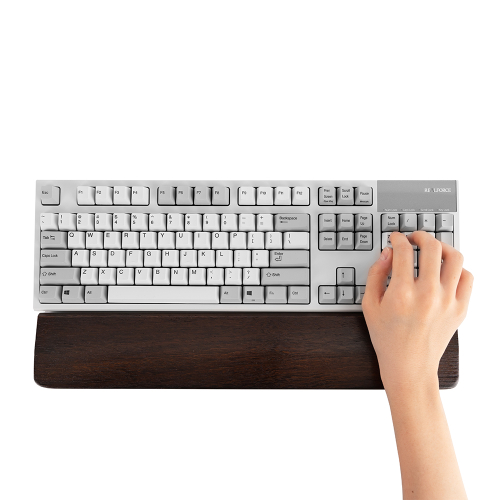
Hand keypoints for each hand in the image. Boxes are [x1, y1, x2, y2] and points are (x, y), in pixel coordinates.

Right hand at [362, 231, 472, 392]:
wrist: (409, 366)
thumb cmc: (387, 338)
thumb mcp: (369, 305)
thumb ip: (376, 274)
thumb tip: (388, 253)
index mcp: (402, 293)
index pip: (404, 250)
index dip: (398, 238)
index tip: (395, 238)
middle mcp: (427, 294)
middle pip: (432, 247)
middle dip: (420, 236)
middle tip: (414, 238)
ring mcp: (447, 301)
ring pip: (455, 257)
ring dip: (442, 247)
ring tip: (433, 249)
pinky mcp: (460, 309)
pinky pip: (467, 277)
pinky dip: (457, 268)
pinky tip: (445, 270)